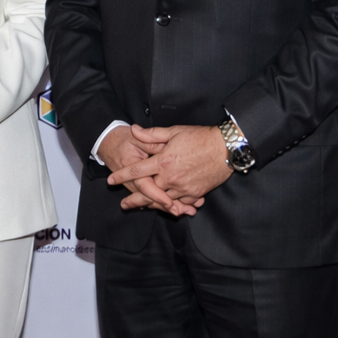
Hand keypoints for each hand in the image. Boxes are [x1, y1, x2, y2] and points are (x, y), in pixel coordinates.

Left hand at [107, 124, 231, 209]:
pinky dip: (172, 206)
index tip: (111, 181)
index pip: (136, 170)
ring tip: (141, 207)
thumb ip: (152, 134)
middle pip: (147, 192)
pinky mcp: (195, 193)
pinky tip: (166, 207)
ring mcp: (183, 188)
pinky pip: (180, 203)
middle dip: (133, 200)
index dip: (121, 176)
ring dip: (150, 205)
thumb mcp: (174, 131)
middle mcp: (171, 177)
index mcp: (163, 161)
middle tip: (124, 205)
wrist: (226, 148)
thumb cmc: (200, 137)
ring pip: (162, 201)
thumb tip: (134, 130)